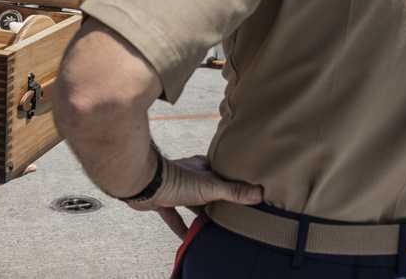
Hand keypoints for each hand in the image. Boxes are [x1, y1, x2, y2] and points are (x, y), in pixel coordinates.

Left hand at [130, 155, 262, 238]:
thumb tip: (260, 193)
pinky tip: (189, 237)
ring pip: (191, 203)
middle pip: (206, 189)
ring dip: (199, 214)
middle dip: (216, 200)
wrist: (145, 183)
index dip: (230, 179)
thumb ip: (234, 191)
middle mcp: (189, 176)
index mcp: (201, 167)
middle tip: (231, 214)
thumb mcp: (211, 186)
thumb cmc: (177, 179)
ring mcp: (175, 189)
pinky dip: (181, 227)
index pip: (220, 172)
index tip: (243, 188)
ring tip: (214, 227)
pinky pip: (174, 216)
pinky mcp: (162, 202)